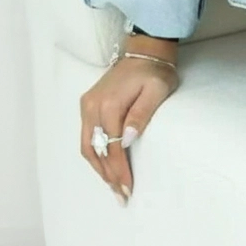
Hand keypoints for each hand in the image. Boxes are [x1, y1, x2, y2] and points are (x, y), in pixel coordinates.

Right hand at [79, 49, 178, 203]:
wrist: (145, 50)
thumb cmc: (155, 71)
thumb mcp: (157, 89)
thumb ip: (142, 114)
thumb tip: (126, 140)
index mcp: (109, 104)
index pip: (112, 147)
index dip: (119, 170)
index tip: (128, 188)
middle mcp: (92, 106)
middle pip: (95, 150)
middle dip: (107, 175)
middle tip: (120, 194)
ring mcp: (88, 105)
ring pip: (87, 145)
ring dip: (98, 167)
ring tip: (113, 185)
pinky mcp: (88, 104)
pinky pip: (87, 135)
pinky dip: (95, 153)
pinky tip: (104, 165)